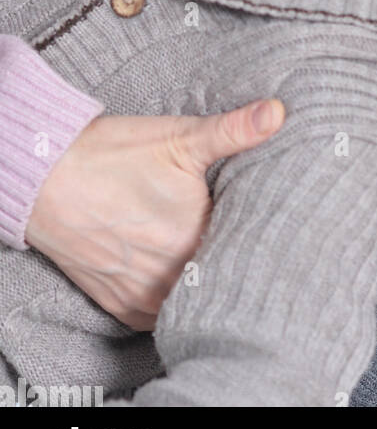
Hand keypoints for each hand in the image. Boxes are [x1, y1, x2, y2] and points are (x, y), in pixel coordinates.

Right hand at [25, 99, 285, 329]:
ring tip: (212, 250)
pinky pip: (163, 315)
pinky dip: (176, 298)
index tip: (271, 218)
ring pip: (193, 299)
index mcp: (194, 236)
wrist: (46, 179)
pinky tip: (183, 273)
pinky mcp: (122, 306)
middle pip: (221, 274)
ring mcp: (144, 295)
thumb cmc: (113, 154)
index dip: (261, 231)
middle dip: (236, 256)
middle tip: (243, 232)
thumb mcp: (180, 136)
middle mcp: (171, 275)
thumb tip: (278, 113)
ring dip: (205, 280)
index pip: (248, 246)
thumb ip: (234, 131)